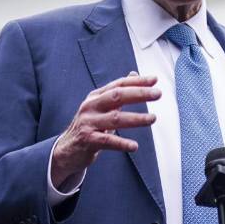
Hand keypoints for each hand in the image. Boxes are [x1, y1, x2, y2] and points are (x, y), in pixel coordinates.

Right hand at [50, 73, 158, 189]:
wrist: (67, 149)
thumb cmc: (89, 126)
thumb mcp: (101, 107)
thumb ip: (117, 92)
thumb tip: (134, 74)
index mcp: (95, 97)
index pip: (118, 85)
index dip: (137, 81)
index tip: (154, 80)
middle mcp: (91, 106)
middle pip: (117, 96)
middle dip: (139, 93)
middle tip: (157, 94)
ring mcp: (88, 123)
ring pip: (115, 118)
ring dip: (136, 118)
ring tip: (152, 118)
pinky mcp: (88, 140)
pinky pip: (107, 141)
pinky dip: (122, 143)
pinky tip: (134, 146)